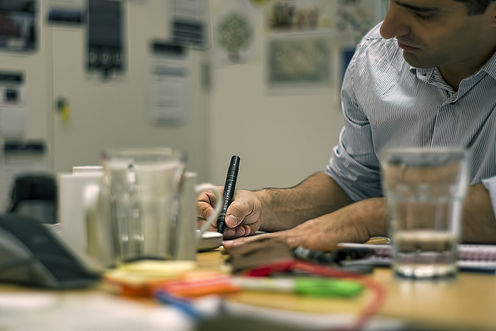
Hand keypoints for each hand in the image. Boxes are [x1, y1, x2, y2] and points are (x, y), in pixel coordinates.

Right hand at [197, 188, 262, 237]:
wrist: (259, 212)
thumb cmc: (249, 201)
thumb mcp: (245, 202)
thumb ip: (237, 209)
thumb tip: (228, 221)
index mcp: (212, 197)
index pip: (199, 204)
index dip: (205, 212)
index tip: (215, 218)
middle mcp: (210, 211)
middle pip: (202, 222)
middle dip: (216, 228)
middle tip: (229, 227)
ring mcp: (215, 223)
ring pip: (212, 233)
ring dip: (226, 234)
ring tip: (239, 228)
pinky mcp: (221, 233)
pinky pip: (222, 239)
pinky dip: (233, 238)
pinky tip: (242, 230)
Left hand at [223, 199, 386, 250]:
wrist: (352, 220)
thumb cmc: (339, 232)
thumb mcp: (317, 240)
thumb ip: (305, 246)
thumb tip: (296, 255)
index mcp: (295, 235)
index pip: (268, 239)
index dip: (250, 243)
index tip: (235, 246)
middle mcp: (293, 235)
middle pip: (263, 240)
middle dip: (244, 245)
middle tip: (226, 248)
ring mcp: (298, 237)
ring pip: (268, 242)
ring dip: (249, 247)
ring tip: (232, 250)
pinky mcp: (305, 241)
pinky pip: (283, 247)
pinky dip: (268, 251)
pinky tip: (258, 254)